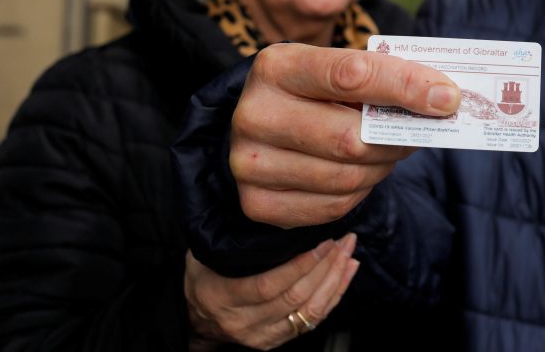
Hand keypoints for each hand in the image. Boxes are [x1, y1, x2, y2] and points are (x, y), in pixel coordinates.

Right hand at [185, 233, 359, 350]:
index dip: (300, 265)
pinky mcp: (277, 341)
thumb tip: (264, 206)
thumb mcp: (207, 255)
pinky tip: (346, 273)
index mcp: (224, 297)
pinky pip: (313, 320)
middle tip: (343, 241)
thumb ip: (233, 238)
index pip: (268, 285)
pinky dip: (335, 295)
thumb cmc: (202, 277)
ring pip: (309, 311)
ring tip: (349, 252)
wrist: (195, 318)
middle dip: (326, 267)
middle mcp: (244, 322)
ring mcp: (262, 335)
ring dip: (335, 280)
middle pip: (295, 297)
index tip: (323, 242)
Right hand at [231, 43, 459, 227]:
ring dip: (382, 166)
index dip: (405, 87)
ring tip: (389, 150)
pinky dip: (360, 192)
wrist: (260, 127)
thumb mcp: (335, 70)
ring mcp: (249, 163)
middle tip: (421, 131)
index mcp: (276, 67)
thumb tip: (443, 100)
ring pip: (347, 177)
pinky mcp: (257, 203)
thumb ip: (381, 79)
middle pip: (350, 139)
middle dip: (397, 138)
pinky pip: (333, 207)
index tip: (447, 97)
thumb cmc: (312, 93)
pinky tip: (361, 172)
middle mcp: (254, 114)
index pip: (351, 76)